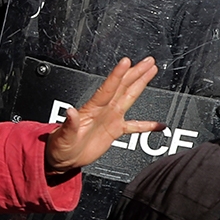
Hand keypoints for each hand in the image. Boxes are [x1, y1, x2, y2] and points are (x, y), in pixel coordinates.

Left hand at [45, 57, 162, 172]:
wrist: (63, 158)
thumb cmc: (59, 146)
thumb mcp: (63, 136)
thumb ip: (69, 124)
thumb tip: (71, 111)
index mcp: (91, 110)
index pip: (107, 88)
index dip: (117, 75)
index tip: (126, 61)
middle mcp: (103, 110)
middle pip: (122, 87)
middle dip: (135, 73)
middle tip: (148, 61)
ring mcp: (110, 119)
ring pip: (129, 97)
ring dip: (141, 84)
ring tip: (151, 72)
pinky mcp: (114, 130)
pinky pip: (134, 126)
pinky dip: (147, 125)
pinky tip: (159, 124)